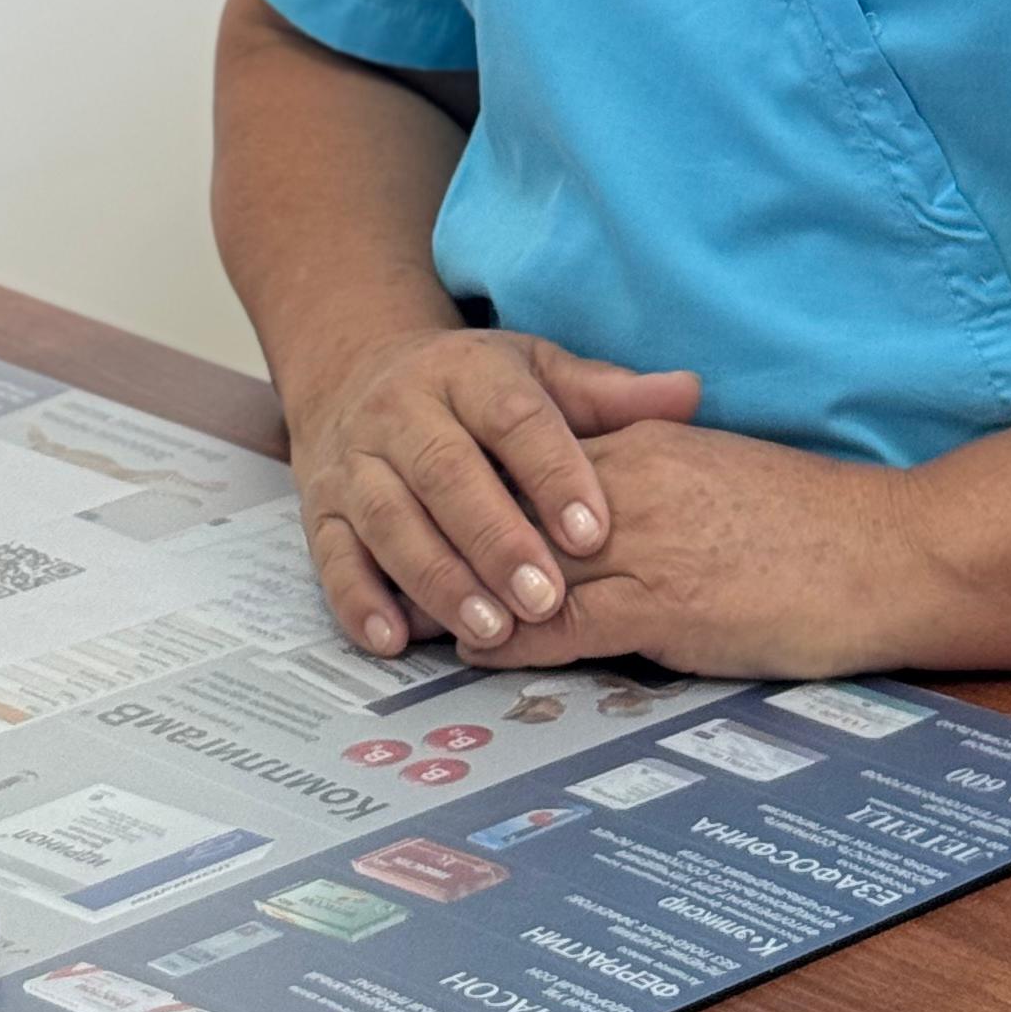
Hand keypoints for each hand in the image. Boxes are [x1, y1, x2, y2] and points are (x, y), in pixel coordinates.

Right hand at [293, 326, 701, 658]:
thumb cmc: (472, 390)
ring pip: (390, 519)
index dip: (554, 472)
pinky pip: (332, 557)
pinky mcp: (320, 510)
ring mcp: (356, 461)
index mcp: (466, 371)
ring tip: (489, 629)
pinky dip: (359, 600)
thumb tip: (690, 392)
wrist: (358, 374)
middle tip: (547, 598)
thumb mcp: (537, 374)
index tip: (596, 529)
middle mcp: (403, 411)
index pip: (513, 416)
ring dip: (437, 579)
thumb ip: (608, 396)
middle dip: (496, 539)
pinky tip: (394, 639)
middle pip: (446, 472)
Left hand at [454, 416, 923, 682]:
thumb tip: (602, 510)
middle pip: (509, 503)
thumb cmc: (814, 523)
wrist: (889, 549)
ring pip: (522, 563)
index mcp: (647, 441)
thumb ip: (655, 481)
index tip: (430, 509)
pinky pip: (563, 622)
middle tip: (392, 565)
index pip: (533, 457)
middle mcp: (631, 480)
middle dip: (451, 536)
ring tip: (414, 615)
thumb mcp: (718, 477)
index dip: (478, 488)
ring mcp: (644, 541)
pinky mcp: (663, 605)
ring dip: (465, 594)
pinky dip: (512, 638)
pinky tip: (479, 652)